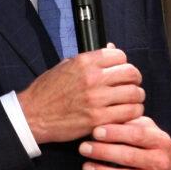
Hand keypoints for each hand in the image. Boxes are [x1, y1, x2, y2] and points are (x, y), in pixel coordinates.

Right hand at [17, 45, 144, 144]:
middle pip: (131, 73)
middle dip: (134, 79)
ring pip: (134, 94)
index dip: (123, 63)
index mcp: (84, 62)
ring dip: (136, 97)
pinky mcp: (98, 119)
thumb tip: (111, 49)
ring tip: (132, 100)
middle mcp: (93, 78)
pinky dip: (133, 113)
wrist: (33, 115)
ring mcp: (96, 100)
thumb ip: (90, 59)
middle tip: (131, 85)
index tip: (121, 70)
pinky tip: (127, 113)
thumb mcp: (65, 65)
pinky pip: (129, 113)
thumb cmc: (47, 90)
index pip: (119, 56)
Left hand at [79, 116, 170, 169]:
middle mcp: (161, 162)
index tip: (96, 131)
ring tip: (86, 167)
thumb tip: (110, 116)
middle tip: (84, 148)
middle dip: (103, 152)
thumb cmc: (159, 151)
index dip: (115, 133)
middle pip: (128, 156)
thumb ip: (134, 123)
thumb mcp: (153, 132)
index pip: (137, 135)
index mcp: (161, 141)